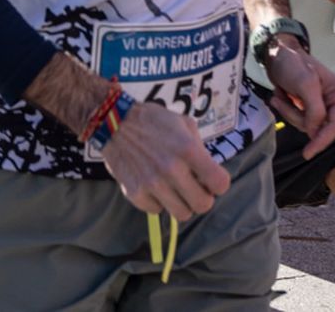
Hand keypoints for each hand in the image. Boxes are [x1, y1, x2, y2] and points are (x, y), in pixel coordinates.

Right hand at [101, 98, 230, 220]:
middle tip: (194, 188)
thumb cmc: (154, 121)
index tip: (211, 179)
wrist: (114, 123)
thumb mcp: (184, 124)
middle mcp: (171, 169)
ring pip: (182, 214)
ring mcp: (152, 184)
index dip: (219, 183)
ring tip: (174, 189)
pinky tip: (154, 186)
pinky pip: (157, 211)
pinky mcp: (135, 194)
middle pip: (203, 205)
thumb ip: (200, 148)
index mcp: (188, 149)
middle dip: (202, 197)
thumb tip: (209, 174)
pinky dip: (158, 202)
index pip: (220, 183)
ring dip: (182, 203)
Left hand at [262, 37, 334, 158]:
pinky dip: (286, 110)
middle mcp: (334, 101)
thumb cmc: (292, 63)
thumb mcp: (305, 83)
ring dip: (288, 112)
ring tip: (279, 95)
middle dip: (297, 117)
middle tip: (282, 101)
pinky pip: (297, 119)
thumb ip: (314, 109)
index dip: (322, 140)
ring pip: (306, 125)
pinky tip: (279, 96)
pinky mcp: (306, 107)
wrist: (276, 52)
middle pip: (318, 127)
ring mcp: (320, 105)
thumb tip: (315, 131)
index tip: (308, 153)